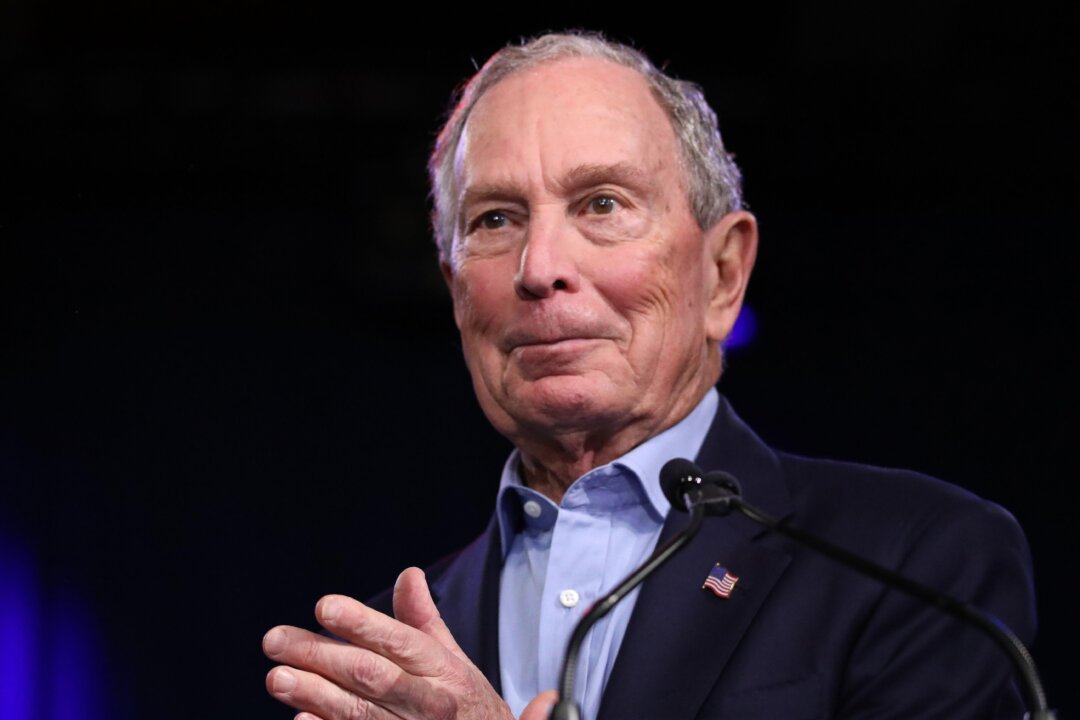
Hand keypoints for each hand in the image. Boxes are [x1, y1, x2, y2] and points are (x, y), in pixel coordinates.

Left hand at [263, 567, 556, 719]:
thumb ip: (423, 620)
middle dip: (321, 656)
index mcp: (443, 670)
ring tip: (277, 677)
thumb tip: (408, 574)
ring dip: (314, 695)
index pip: (399, 640)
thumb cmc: (466, 706)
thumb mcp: (454, 661)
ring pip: (358, 713)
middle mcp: (430, 702)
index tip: (324, 606)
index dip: (361, 623)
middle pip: (370, 675)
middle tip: (275, 640)